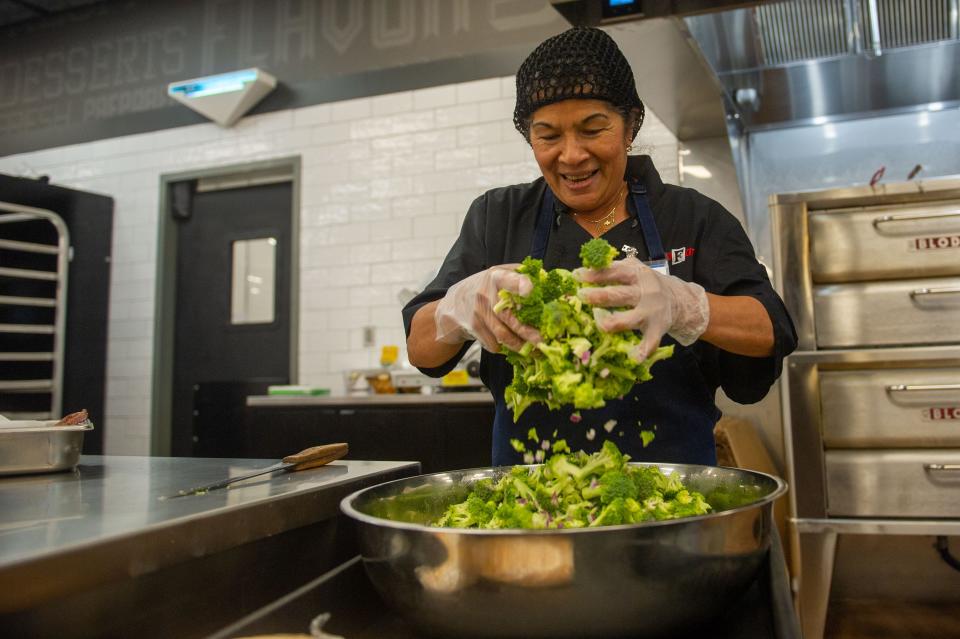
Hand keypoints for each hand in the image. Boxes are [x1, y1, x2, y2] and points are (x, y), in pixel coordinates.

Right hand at [435, 265, 541, 352]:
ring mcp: (478, 314)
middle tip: (543, 341)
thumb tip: (548, 282)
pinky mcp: (475, 330)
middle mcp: (485, 295)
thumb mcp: (501, 273)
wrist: (456, 303)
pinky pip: (495, 344)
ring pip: (502, 335)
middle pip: (508, 316)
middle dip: (527, 331)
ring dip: (521, 346)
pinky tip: (519, 350)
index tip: (529, 290)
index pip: (508, 279)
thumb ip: (521, 275)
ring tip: (537, 353)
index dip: (519, 284)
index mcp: (496, 277)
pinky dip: (508, 349)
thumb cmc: (487, 286)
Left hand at [574, 257, 708, 361]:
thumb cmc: (645, 284)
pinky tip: (634, 358)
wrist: (678, 298)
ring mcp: (651, 311)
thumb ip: (613, 268)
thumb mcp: (633, 270)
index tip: (577, 276)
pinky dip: (643, 350)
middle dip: (599, 296)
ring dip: (615, 322)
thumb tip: (582, 270)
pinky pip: (650, 341)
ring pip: (631, 318)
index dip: (595, 274)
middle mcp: (644, 291)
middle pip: (619, 294)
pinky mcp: (658, 328)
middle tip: (582, 296)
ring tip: (601, 325)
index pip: (613, 272)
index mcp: (636, 274)